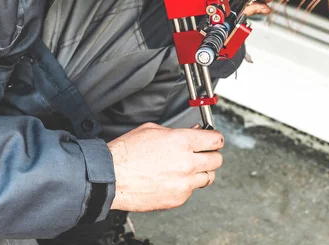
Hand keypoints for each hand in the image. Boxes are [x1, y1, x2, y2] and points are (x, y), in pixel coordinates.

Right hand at [108, 123, 223, 211]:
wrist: (111, 177)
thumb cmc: (127, 153)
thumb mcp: (152, 130)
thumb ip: (177, 131)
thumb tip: (194, 132)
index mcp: (182, 141)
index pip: (215, 139)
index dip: (215, 138)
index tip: (214, 139)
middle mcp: (187, 162)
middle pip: (217, 160)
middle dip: (212, 155)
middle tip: (204, 153)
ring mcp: (184, 183)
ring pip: (208, 177)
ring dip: (202, 171)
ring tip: (190, 168)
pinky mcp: (178, 198)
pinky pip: (192, 191)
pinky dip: (187, 185)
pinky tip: (174, 179)